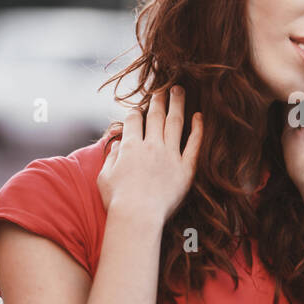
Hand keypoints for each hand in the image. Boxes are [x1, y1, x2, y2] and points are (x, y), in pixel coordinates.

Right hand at [98, 86, 202, 222]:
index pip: (134, 118)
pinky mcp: (186, 168)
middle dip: (158, 98)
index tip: (138, 109)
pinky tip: (199, 116)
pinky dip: (198, 128)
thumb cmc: (117, 201)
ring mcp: (170, 155)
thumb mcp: (104, 176)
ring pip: (176, 122)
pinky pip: (194, 144)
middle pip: (156, 114)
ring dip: (177, 103)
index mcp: (130, 146)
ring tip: (179, 90)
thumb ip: (111, 157)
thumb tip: (118, 145)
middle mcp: (151, 146)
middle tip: (163, 86)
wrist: (138, 218)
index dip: (135, 110)